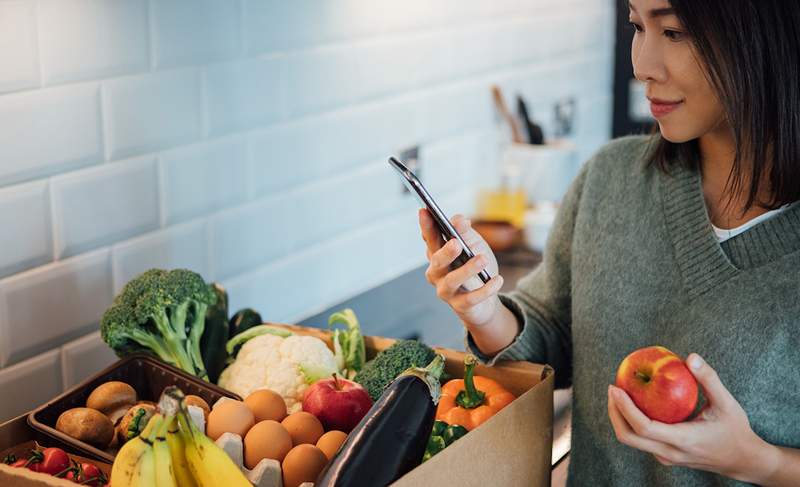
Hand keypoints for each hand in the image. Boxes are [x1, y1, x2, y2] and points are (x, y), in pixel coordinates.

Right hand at [418, 209, 503, 327]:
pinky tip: (497, 280)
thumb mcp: (474, 245)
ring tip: (482, 260)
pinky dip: (485, 289)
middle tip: (456, 243)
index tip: (425, 211)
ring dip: (467, 269)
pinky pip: (471, 298)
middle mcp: (437, 273)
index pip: (430, 239)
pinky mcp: (460, 306)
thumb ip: (465, 232)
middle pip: (437, 261)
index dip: (426, 226)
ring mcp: (446, 291)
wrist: (485, 302)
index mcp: (438, 254)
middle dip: (445, 252)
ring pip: (452, 280)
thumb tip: (460, 220)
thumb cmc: (476, 268)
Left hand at [607, 353, 775, 482]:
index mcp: (684, 440)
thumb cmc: (736, 430)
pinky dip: (631, 422)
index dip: (625, 408)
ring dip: (620, 417)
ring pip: (632, 441)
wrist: (743, 461)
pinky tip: (635, 403)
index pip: (644, 427)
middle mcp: (670, 452)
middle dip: (615, 412)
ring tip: (619, 393)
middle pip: (628, 437)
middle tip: (613, 388)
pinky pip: (641, 441)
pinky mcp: (665, 456)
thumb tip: (691, 357)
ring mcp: (666, 457)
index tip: (616, 388)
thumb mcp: (727, 404)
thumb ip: (709, 379)